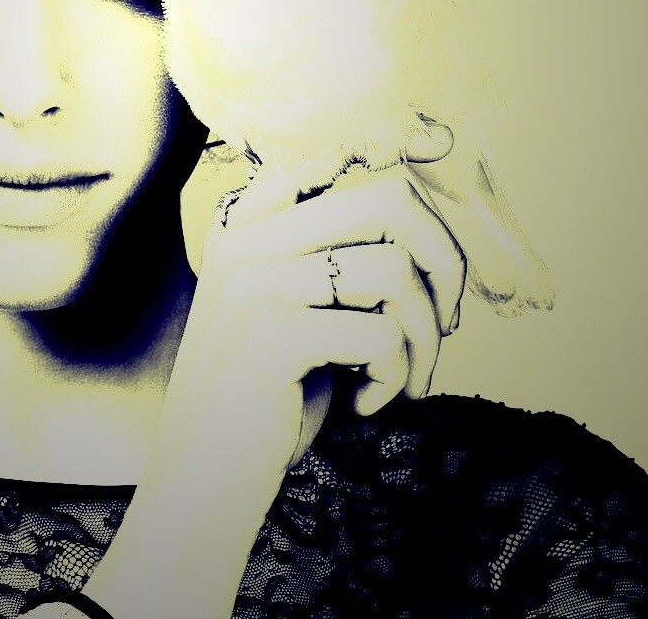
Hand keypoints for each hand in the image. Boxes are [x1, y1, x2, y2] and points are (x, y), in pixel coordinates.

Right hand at [146, 162, 468, 502]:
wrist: (200, 482)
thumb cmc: (264, 400)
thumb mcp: (292, 313)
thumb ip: (332, 260)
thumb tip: (428, 230)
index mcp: (247, 225)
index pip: (347, 165)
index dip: (409, 209)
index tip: (431, 268)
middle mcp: (246, 240)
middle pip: (386, 199)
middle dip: (444, 259)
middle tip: (447, 319)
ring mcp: (254, 283)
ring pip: (396, 271)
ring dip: (424, 336)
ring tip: (406, 378)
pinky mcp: (272, 334)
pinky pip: (382, 335)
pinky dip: (395, 376)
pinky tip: (368, 403)